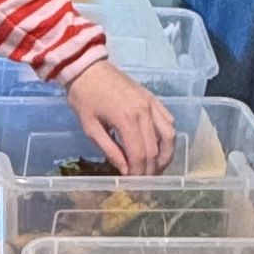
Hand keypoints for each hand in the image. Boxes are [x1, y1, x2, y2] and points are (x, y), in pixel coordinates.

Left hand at [68, 59, 173, 176]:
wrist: (87, 67)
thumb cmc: (84, 97)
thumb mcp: (90, 127)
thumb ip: (109, 150)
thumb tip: (124, 170)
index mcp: (126, 120)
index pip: (140, 154)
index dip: (138, 173)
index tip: (134, 185)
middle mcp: (144, 112)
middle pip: (155, 149)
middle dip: (151, 169)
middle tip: (145, 182)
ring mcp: (151, 103)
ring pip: (169, 135)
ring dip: (165, 155)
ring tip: (157, 168)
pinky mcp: (152, 98)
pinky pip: (168, 120)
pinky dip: (168, 136)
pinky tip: (160, 146)